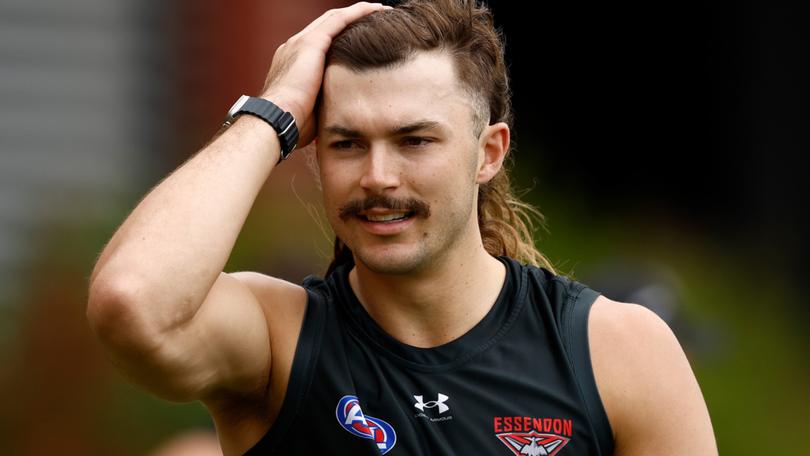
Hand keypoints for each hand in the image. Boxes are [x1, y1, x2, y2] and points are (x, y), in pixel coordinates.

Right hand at [259, 2, 391, 149]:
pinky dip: (358, 12)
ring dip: (359, 12)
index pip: (320, 44)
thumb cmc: (294, 124)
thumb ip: (324, 102)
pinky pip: (339, 19)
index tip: (360, 41)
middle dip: (351, 20)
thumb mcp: (312, 110)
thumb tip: (342, 112)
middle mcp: (294, 47)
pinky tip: (376, 9)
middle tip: (376, 18)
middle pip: (327, 26)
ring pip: (334, 18)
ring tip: (381, 10)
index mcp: (292, 63)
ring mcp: (301, 42)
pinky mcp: (311, 43)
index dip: (341, 38)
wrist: (277, 120)